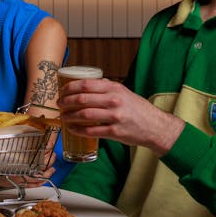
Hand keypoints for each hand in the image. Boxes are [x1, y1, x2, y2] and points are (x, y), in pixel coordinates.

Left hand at [59, 77, 183, 157]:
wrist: (155, 126)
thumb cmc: (138, 109)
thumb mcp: (124, 92)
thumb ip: (107, 87)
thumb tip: (88, 84)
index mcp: (114, 88)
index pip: (86, 84)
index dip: (70, 88)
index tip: (62, 91)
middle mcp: (114, 100)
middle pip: (82, 99)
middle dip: (66, 102)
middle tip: (59, 104)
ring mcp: (114, 117)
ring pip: (84, 115)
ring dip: (69, 116)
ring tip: (63, 117)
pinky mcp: (114, 132)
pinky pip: (91, 131)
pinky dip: (78, 130)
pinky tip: (72, 129)